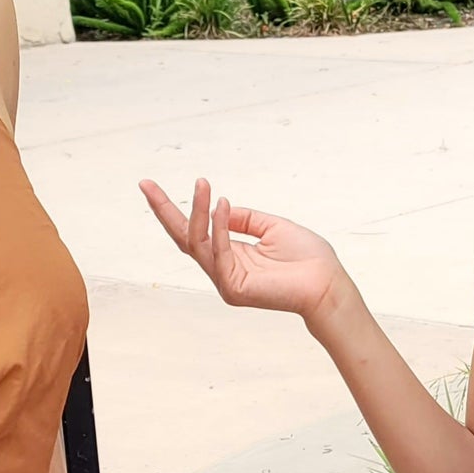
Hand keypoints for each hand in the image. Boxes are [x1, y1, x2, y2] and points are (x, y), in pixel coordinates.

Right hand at [140, 177, 352, 328]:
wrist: (327, 282)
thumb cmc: (307, 258)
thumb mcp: (272, 227)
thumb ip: (245, 219)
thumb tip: (222, 206)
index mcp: (231, 256)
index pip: (196, 231)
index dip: (175, 209)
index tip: (153, 186)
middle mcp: (223, 269)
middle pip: (184, 238)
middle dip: (164, 211)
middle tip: (145, 184)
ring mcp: (225, 281)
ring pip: (197, 242)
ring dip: (197, 210)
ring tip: (202, 184)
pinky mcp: (233, 288)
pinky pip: (219, 251)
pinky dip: (220, 226)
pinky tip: (223, 204)